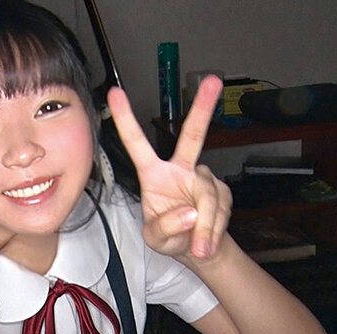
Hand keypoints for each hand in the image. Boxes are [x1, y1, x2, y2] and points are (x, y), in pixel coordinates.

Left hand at [107, 76, 231, 260]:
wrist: (200, 251)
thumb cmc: (171, 238)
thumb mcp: (156, 240)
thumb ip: (166, 228)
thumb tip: (190, 213)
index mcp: (154, 175)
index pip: (137, 144)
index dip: (125, 119)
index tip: (114, 94)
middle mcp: (180, 170)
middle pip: (193, 135)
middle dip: (203, 107)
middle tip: (212, 80)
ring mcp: (203, 178)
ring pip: (208, 196)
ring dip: (207, 225)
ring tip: (199, 245)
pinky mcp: (222, 190)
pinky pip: (221, 208)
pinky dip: (215, 228)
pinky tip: (208, 237)